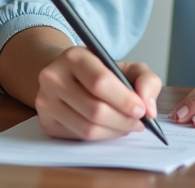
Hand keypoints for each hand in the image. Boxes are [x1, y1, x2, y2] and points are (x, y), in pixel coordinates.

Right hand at [34, 46, 161, 140]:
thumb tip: (148, 108)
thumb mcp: (128, 67)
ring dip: (114, 131)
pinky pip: (79, 137)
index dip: (124, 100)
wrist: (68, 76)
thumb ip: (146, 80)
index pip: (100, 82)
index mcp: (73, 56)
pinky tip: (111, 128)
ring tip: (128, 125)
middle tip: (139, 122)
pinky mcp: (46, 122)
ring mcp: (46, 102)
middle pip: (94, 110)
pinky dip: (102, 136)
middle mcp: (53, 78)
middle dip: (123, 120)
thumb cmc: (102, 71)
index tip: (142, 109)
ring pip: (87, 128)